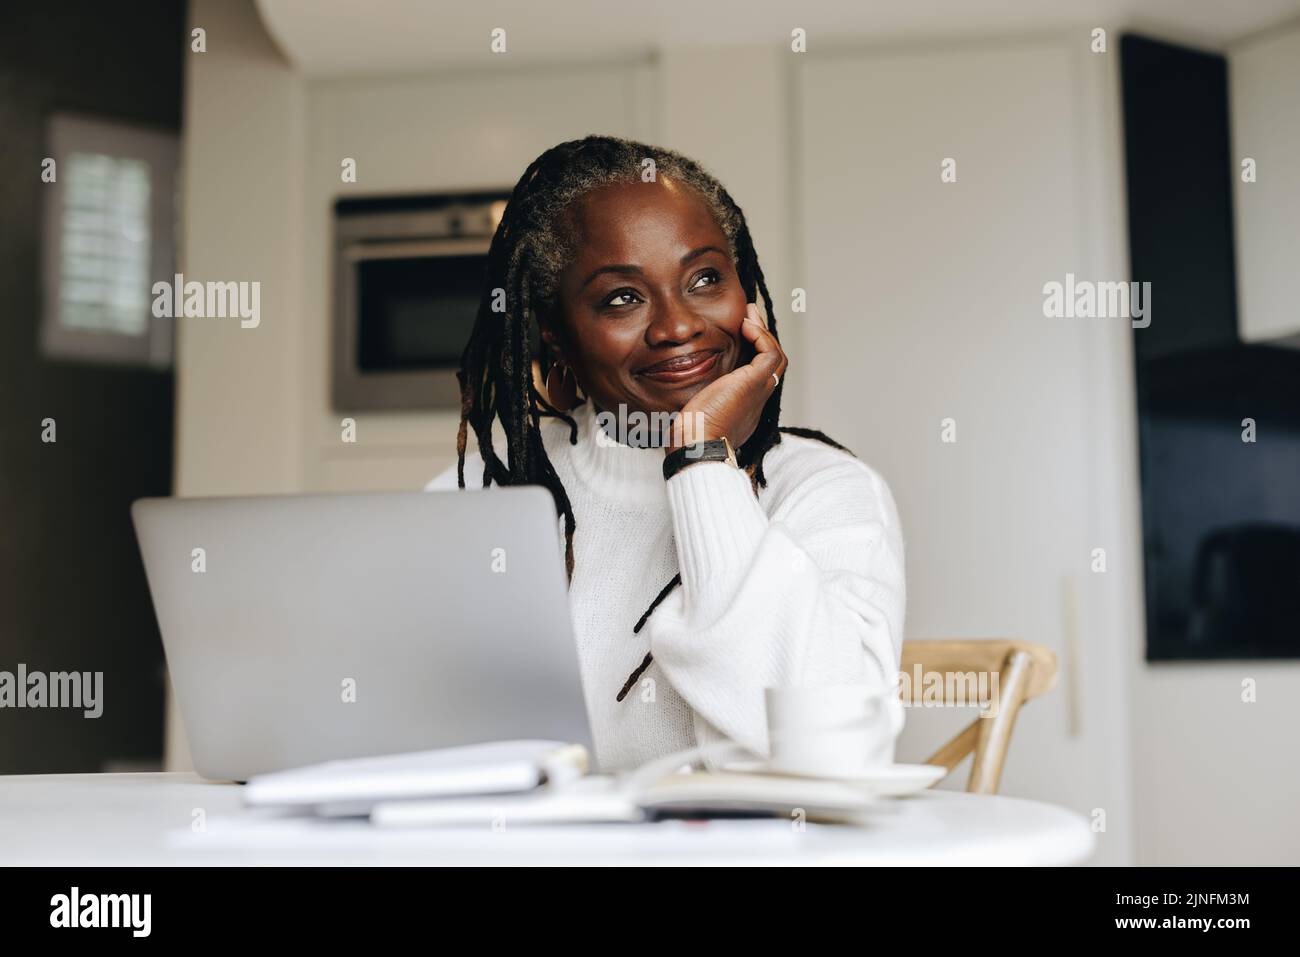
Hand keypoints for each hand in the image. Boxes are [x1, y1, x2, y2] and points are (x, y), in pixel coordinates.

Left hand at [666, 302, 785, 453]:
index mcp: (741, 408)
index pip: (753, 375)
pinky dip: (761, 336)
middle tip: (748, 318)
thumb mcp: (691, 410)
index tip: (737, 334)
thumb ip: (690, 397)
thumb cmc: (687, 437)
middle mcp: (755, 400)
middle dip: (760, 338)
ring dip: (764, 333)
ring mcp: (758, 392)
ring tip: (749, 315)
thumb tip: (672, 385)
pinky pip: (770, 354)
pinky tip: (746, 326)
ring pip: (775, 358)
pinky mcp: (754, 384)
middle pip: (769, 364)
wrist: (696, 447)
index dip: (749, 353)